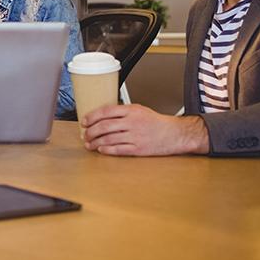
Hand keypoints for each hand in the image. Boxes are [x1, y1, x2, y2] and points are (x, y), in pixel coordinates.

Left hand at [82, 104, 209, 155]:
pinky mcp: (139, 148)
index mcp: (131, 110)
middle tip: (85, 135)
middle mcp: (132, 122)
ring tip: (90, 144)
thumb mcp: (139, 110)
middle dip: (90, 132)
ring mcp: (135, 136)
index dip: (92, 117)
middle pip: (104, 126)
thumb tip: (102, 116)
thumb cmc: (157, 122)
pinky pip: (118, 149)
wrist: (175, 134)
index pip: (105, 111)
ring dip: (96, 143)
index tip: (84, 121)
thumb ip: (122, 112)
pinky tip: (101, 149)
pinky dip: (107, 150)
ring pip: (108, 139)